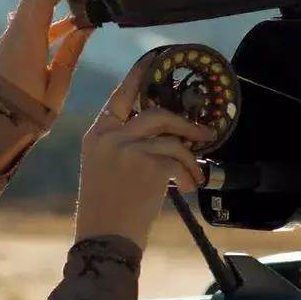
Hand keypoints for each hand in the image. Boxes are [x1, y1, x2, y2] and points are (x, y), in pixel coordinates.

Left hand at [0, 0, 93, 112]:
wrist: (1, 126)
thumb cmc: (32, 110)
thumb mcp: (58, 83)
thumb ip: (71, 51)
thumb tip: (85, 26)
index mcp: (26, 41)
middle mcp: (15, 33)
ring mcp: (12, 37)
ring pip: (32, 3)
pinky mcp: (14, 44)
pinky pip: (33, 19)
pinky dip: (50, 9)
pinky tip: (71, 16)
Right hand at [74, 56, 214, 249]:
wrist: (106, 240)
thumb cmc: (108, 209)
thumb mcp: (105, 168)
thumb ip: (125, 143)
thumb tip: (164, 131)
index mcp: (97, 134)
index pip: (121, 96)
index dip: (140, 76)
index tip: (158, 59)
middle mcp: (110, 135)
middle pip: (155, 111)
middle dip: (184, 123)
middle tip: (203, 132)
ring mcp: (128, 148)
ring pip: (172, 136)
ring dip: (191, 155)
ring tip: (195, 174)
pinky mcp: (148, 164)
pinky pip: (180, 158)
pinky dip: (190, 172)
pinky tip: (189, 187)